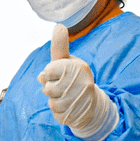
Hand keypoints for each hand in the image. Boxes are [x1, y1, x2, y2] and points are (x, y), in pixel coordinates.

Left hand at [37, 25, 117, 140]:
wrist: (91, 104)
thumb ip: (60, 46)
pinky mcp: (80, 115)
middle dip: (50, 89)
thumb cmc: (73, 78)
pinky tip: (68, 108)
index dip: (48, 74)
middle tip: (62, 87)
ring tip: (66, 97)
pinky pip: (57, 114)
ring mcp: (82, 100)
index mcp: (79, 67)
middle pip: (48, 88)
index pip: (48, 71)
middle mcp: (83, 82)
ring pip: (51, 103)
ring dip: (54, 101)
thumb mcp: (66, 61)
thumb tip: (59, 25)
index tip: (57, 74)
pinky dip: (59, 112)